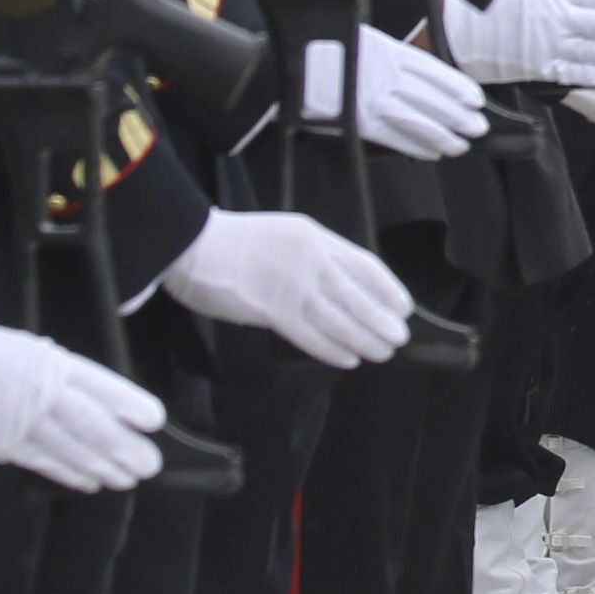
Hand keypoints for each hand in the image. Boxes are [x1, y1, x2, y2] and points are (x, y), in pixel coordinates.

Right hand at [0, 320, 165, 491]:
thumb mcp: (26, 351)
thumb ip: (57, 375)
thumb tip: (90, 398)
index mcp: (52, 363)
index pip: (100, 385)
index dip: (128, 405)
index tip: (153, 421)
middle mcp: (43, 393)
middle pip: (91, 424)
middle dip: (123, 446)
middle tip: (149, 464)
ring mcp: (23, 422)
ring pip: (71, 448)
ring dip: (102, 465)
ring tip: (127, 478)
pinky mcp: (3, 445)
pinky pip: (43, 462)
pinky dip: (69, 473)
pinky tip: (89, 482)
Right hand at [158, 208, 414, 368]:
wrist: (191, 245)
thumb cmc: (233, 242)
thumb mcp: (284, 234)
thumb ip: (312, 257)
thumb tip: (338, 287)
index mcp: (315, 237)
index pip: (363, 264)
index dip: (387, 288)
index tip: (403, 306)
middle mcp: (310, 260)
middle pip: (356, 295)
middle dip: (380, 318)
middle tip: (399, 337)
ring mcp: (291, 285)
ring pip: (338, 318)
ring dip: (363, 338)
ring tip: (382, 352)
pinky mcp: (270, 311)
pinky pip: (309, 335)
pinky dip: (331, 349)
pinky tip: (348, 358)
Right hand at [300, 25, 485, 159]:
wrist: (297, 66)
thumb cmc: (334, 54)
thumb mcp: (369, 42)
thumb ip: (397, 59)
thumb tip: (430, 81)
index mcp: (390, 52)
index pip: (434, 70)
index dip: (457, 87)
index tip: (476, 99)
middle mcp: (386, 76)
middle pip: (431, 98)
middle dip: (458, 115)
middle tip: (478, 127)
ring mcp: (373, 100)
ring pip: (418, 120)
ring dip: (443, 134)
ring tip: (462, 144)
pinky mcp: (361, 122)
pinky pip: (396, 137)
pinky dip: (417, 146)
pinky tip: (433, 151)